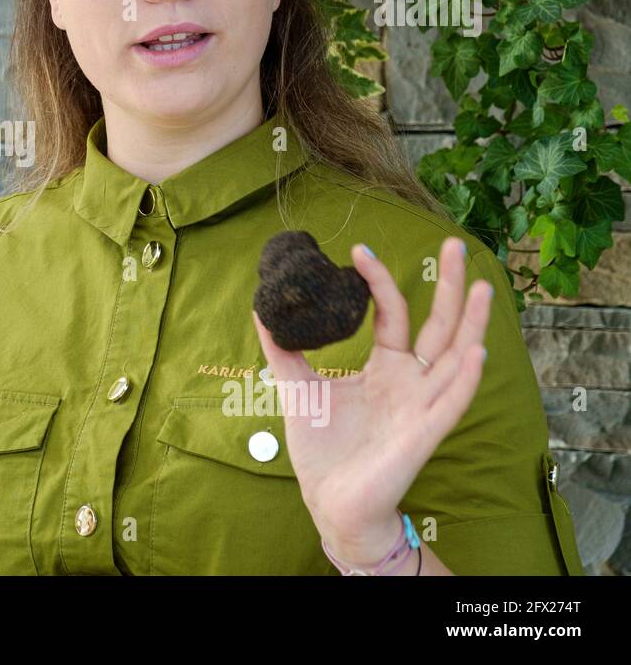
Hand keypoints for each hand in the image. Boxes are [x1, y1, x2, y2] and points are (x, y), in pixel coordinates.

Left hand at [250, 235, 491, 565]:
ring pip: (456, 358)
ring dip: (471, 323)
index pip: (392, 314)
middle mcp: (410, 382)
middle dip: (451, 287)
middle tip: (456, 244)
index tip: (360, 250)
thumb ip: (283, 350)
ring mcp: (421, 407)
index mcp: (385, 369)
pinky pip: (451, 404)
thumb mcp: (297, 388)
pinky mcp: (423, 435)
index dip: (379, 282)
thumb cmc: (323, 450)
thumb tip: (262, 310)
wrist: (330, 502)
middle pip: (439, 326)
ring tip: (483, 286)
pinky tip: (474, 351)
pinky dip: (464, 378)